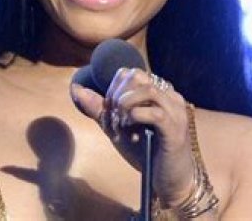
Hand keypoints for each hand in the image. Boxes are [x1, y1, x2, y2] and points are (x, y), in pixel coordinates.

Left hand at [71, 68, 194, 207]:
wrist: (168, 180)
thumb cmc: (145, 151)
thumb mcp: (117, 126)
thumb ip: (99, 108)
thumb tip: (76, 89)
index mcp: (159, 92)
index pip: (130, 73)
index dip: (113, 88)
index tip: (109, 111)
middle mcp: (170, 96)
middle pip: (137, 76)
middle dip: (116, 95)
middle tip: (113, 119)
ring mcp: (175, 111)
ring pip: (146, 89)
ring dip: (125, 105)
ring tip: (121, 125)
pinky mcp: (175, 129)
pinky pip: (153, 112)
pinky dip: (135, 118)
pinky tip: (131, 134)